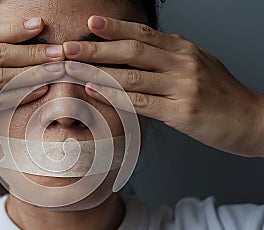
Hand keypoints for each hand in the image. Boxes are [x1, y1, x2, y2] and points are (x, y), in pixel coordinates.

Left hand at [63, 16, 263, 156]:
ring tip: (72, 69)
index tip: (90, 23)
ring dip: (97, 72)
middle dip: (97, 48)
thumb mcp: (199, 64)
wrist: (252, 120)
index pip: (144, 33)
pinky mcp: (182, 113)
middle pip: (133, 50)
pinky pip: (140, 103)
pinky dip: (114, 97)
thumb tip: (145, 46)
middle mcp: (183, 63)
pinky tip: (94, 92)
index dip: (116, 28)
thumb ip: (172, 55)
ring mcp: (183, 87)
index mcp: (184, 49)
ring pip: (131, 76)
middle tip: (69, 47)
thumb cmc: (222, 95)